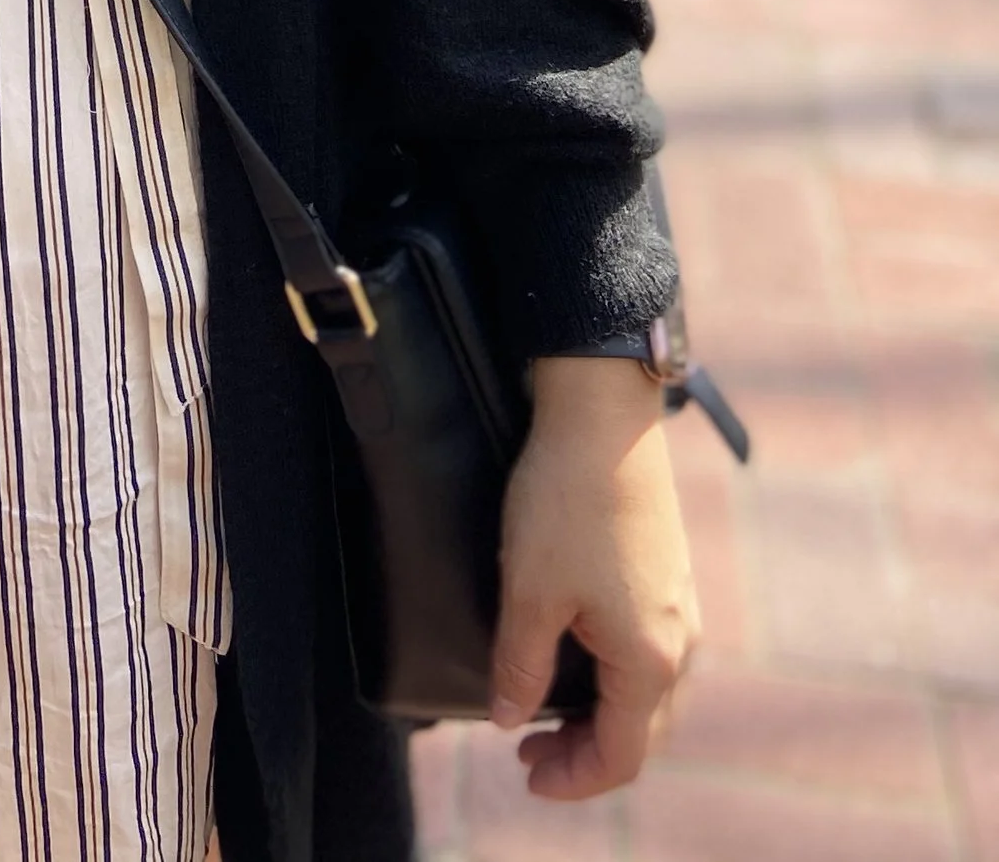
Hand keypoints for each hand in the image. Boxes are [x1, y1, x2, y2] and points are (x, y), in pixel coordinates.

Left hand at [491, 355, 699, 798]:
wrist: (603, 412)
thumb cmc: (565, 499)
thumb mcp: (529, 591)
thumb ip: (520, 665)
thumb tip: (507, 717)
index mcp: (650, 660)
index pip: (621, 756)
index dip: (573, 779)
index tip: (524, 772)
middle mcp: (680, 642)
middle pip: (643, 733)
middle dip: (586, 753)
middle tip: (528, 748)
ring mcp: (681, 605)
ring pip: (651, 694)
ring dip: (603, 716)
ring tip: (548, 708)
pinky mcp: (670, 573)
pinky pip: (653, 653)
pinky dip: (617, 678)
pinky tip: (579, 657)